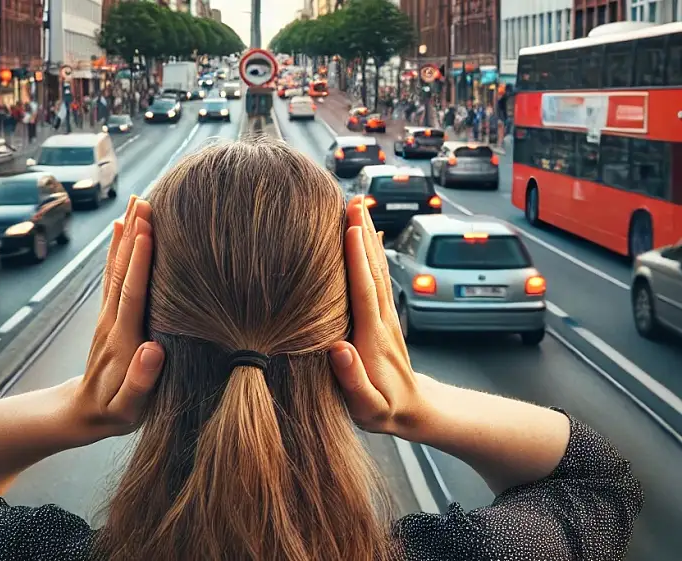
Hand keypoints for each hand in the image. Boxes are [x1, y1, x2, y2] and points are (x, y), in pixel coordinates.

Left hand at [71, 196, 163, 439]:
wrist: (80, 415)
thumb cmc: (112, 415)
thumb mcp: (127, 411)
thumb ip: (139, 384)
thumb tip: (153, 350)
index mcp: (123, 340)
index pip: (132, 294)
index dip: (140, 262)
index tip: (147, 230)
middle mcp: (113, 321)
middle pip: (123, 271)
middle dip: (134, 235)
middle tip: (145, 200)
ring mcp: (109, 315)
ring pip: (117, 268)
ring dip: (126, 235)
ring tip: (136, 203)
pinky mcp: (110, 315)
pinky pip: (114, 275)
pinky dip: (118, 249)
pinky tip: (122, 230)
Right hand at [328, 196, 423, 438]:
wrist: (416, 411)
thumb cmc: (385, 411)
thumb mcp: (367, 408)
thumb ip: (352, 381)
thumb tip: (338, 349)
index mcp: (373, 338)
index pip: (364, 291)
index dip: (356, 260)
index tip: (349, 229)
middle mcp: (381, 320)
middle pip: (373, 270)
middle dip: (363, 234)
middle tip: (353, 202)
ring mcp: (384, 315)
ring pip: (377, 269)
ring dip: (368, 237)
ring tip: (358, 208)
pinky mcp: (383, 315)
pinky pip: (378, 277)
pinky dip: (372, 252)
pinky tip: (367, 237)